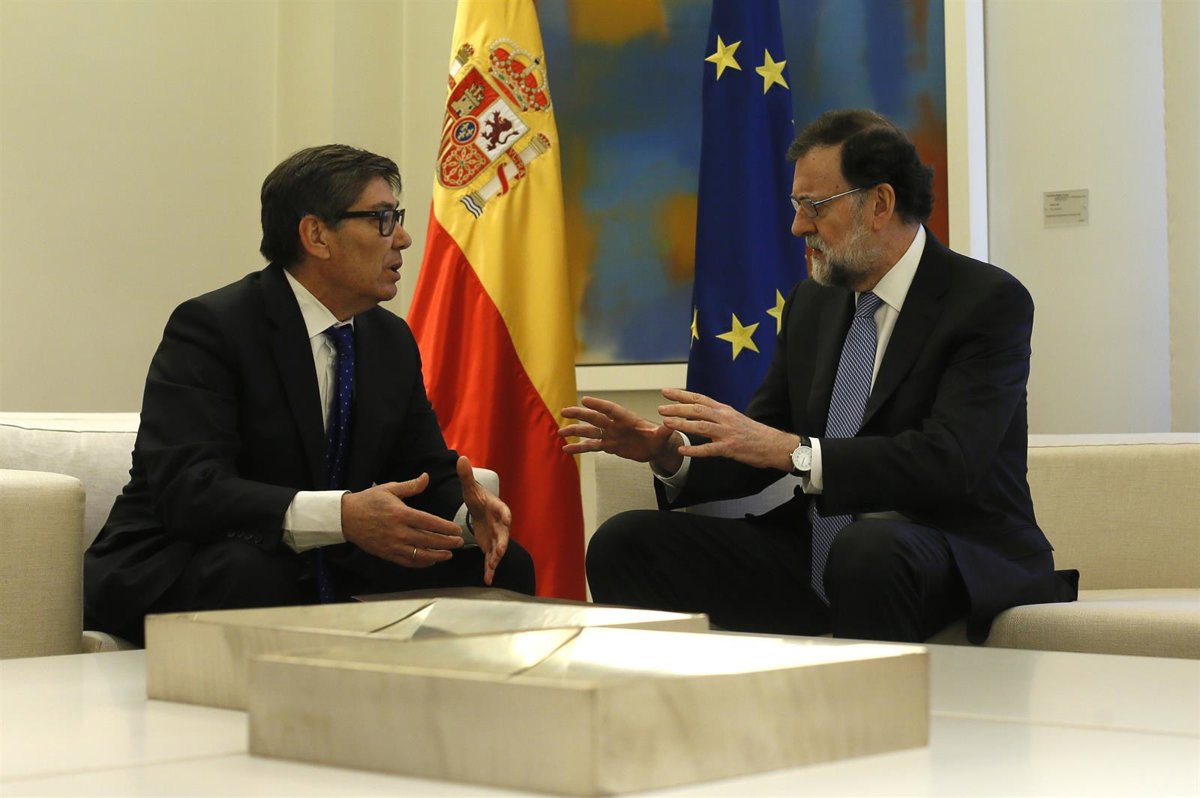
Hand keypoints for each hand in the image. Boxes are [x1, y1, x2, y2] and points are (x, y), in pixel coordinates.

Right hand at [341, 474, 464, 567]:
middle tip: (459, 543)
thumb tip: (427, 477)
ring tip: (449, 554)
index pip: (429, 523)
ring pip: (420, 554)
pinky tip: (431, 561)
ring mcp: (393, 545)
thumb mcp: (389, 489)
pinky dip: (421, 563)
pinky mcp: (387, 554)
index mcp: (401, 514)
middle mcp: (399, 531)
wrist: (346, 517)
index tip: (457, 530)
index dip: (445, 528)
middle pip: (428, 540)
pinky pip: (407, 562)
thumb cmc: (369, 501)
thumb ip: (411, 486)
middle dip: (447, 543)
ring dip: (437, 555)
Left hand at [457, 455, 509, 584]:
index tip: (507, 520)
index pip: (504, 511)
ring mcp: (497, 537)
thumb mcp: (470, 488)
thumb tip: (461, 458)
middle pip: (504, 534)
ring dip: (495, 559)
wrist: (479, 508)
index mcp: (498, 508)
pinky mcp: (490, 546)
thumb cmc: (477, 497)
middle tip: (500, 551)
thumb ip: (466, 475)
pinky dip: (490, 569)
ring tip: (491, 568)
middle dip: (502, 543)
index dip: (506, 516)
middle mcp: (501, 524)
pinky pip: (491, 559)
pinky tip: (487, 579)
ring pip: (498, 549)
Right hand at [560, 395, 682, 472]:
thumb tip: (670, 424)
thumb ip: (665, 431)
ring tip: (560, 432)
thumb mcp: (663, 436)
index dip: (598, 404)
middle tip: (564, 411)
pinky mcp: (608, 445)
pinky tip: (566, 449)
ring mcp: (610, 434)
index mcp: (627, 419)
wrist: (655, 448)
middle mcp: (615, 425)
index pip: (611, 410)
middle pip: (595, 418)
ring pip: (589, 432)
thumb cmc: (659, 439)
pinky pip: (591, 446)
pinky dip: (579, 448)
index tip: (585, 399)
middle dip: (580, 414)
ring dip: (575, 431)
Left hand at [657, 387, 796, 470]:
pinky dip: (694, 450)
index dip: (681, 394)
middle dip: (677, 408)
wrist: (774, 445)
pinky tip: (682, 450)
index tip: (666, 392)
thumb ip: (715, 415)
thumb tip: (695, 413)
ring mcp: (727, 433)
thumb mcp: (734, 418)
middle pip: (697, 409)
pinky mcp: (730, 448)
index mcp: (724, 410)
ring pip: (701, 426)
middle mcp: (724, 418)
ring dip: (682, 424)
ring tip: (666, 423)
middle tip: (661, 408)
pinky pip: (709, 449)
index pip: (700, 398)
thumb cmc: (753, 433)